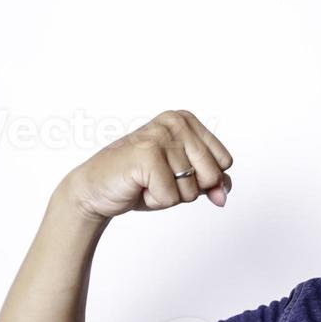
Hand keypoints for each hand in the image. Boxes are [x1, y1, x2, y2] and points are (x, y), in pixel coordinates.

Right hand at [57, 109, 233, 220]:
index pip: (224, 162)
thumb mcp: (183, 180)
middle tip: (158, 179)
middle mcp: (175, 122)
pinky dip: (155, 201)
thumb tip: (223, 196)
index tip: (175, 172)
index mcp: (186, 120)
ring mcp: (160, 136)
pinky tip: (137, 187)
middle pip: (212, 175)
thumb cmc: (141, 181)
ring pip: (191, 190)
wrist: (96, 189)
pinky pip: (171, 197)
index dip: (203, 179)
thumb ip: (211, 182)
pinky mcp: (146, 154)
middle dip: (187, 189)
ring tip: (146, 182)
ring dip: (168, 196)